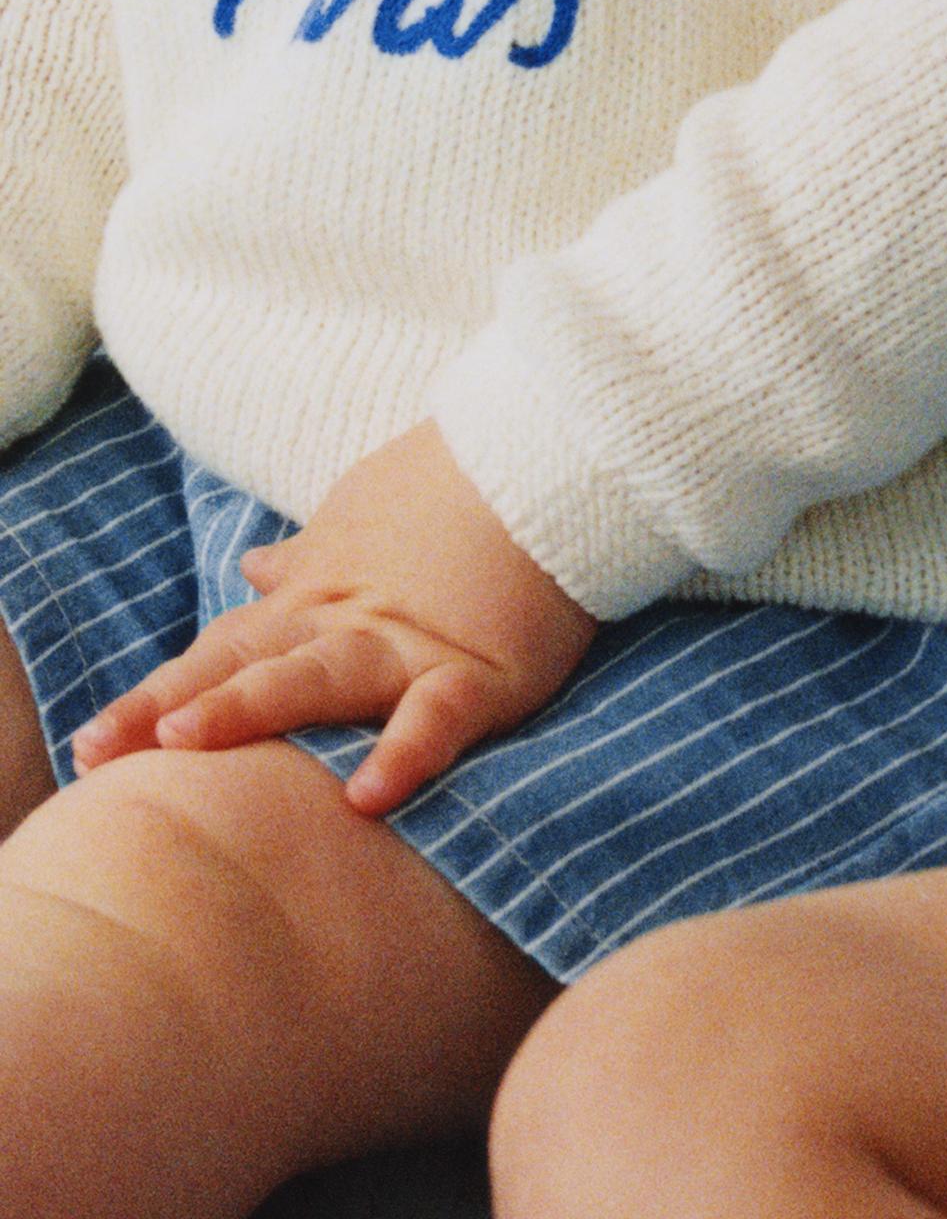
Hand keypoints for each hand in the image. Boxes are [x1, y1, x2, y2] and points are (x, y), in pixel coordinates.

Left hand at [71, 423, 597, 815]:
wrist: (546, 457)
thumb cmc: (457, 488)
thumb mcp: (363, 517)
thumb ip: (307, 559)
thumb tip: (253, 568)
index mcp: (318, 598)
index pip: (223, 651)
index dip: (157, 692)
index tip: (94, 741)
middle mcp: (346, 624)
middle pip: (244, 667)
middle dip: (170, 707)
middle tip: (98, 749)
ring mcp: (408, 645)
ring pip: (319, 678)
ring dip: (251, 706)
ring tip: (186, 738)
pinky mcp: (479, 669)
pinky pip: (437, 716)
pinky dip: (404, 753)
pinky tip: (366, 795)